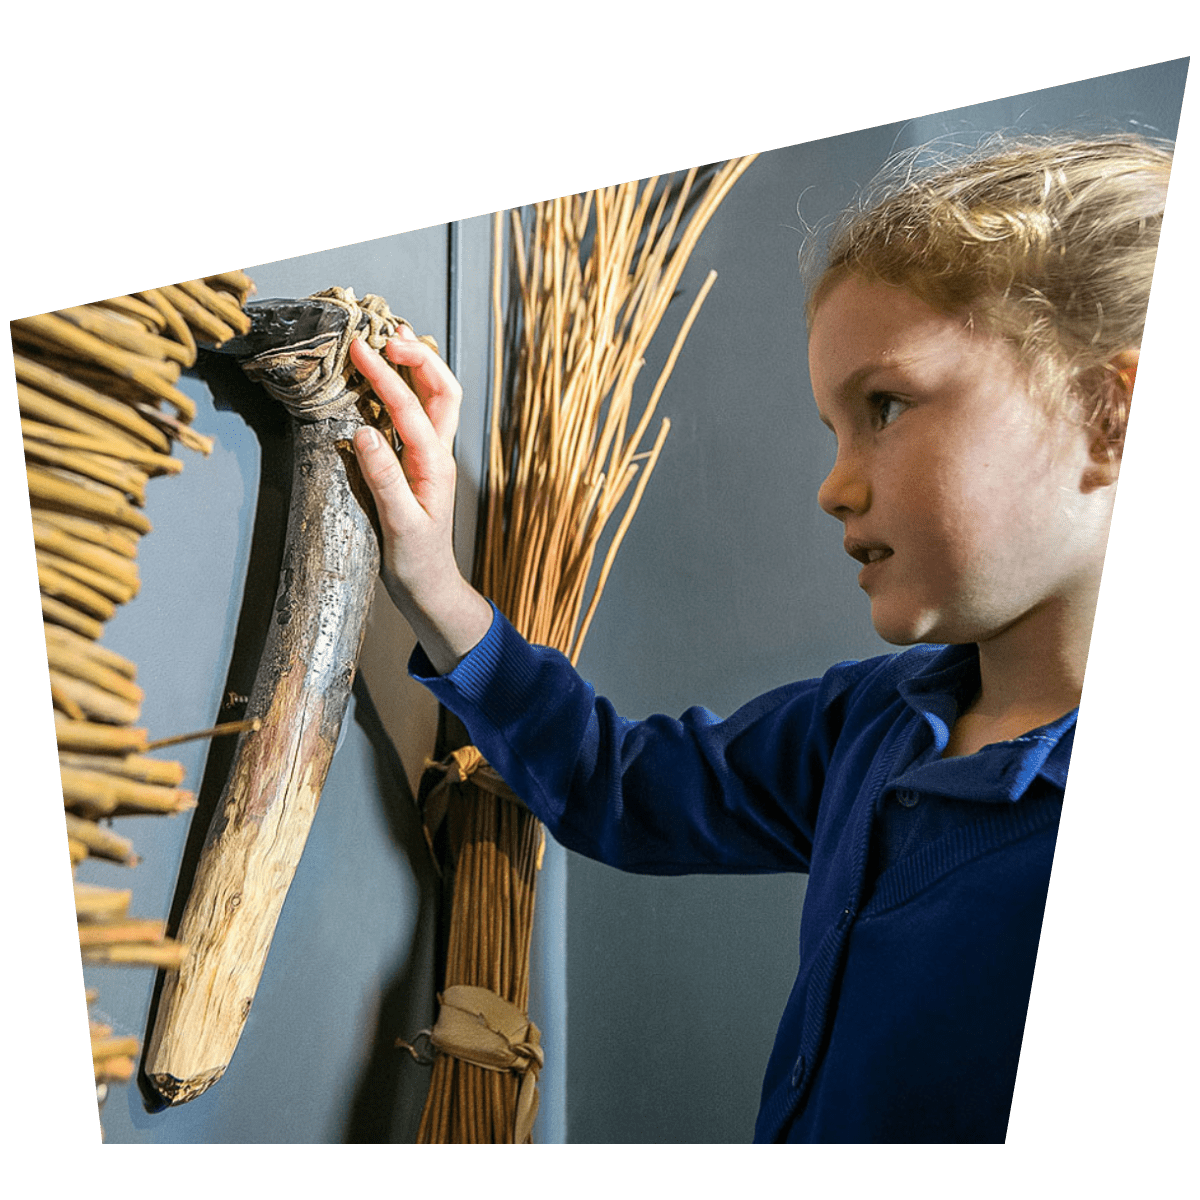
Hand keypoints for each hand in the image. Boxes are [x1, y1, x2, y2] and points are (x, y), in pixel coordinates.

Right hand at [350, 329, 492, 671]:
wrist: (430, 589)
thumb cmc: (417, 564)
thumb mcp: (399, 526)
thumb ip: (384, 480)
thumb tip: (363, 433)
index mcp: (435, 467)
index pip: (411, 410)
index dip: (387, 376)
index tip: (360, 350)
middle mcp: (438, 456)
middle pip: (442, 391)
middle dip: (418, 357)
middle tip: (386, 334)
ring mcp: (431, 459)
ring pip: (436, 400)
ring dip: (418, 367)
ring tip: (392, 339)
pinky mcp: (419, 465)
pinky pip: (418, 416)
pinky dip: (407, 389)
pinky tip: (388, 380)